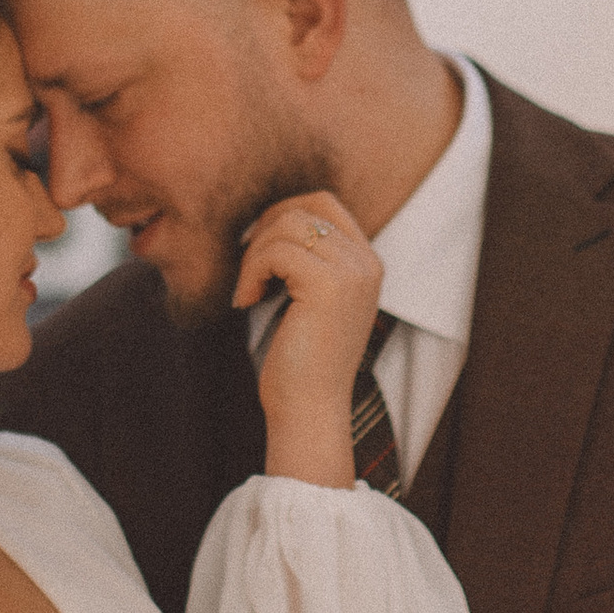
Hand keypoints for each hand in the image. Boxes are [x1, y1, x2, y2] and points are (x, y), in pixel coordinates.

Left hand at [236, 189, 383, 485]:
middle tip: (249, 273)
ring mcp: (353, 272)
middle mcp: (367, 263)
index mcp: (367, 263)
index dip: (282, 214)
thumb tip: (265, 216)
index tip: (257, 252)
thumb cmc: (299, 361)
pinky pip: (276, 250)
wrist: (309, 410)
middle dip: (264, 232)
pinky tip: (246, 302)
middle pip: (304, 208)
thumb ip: (304, 257)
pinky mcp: (330, 284)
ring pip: (286, 226)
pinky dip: (250, 272)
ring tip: (249, 293)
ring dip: (253, 256)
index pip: (324, 202)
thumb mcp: (307, 299)